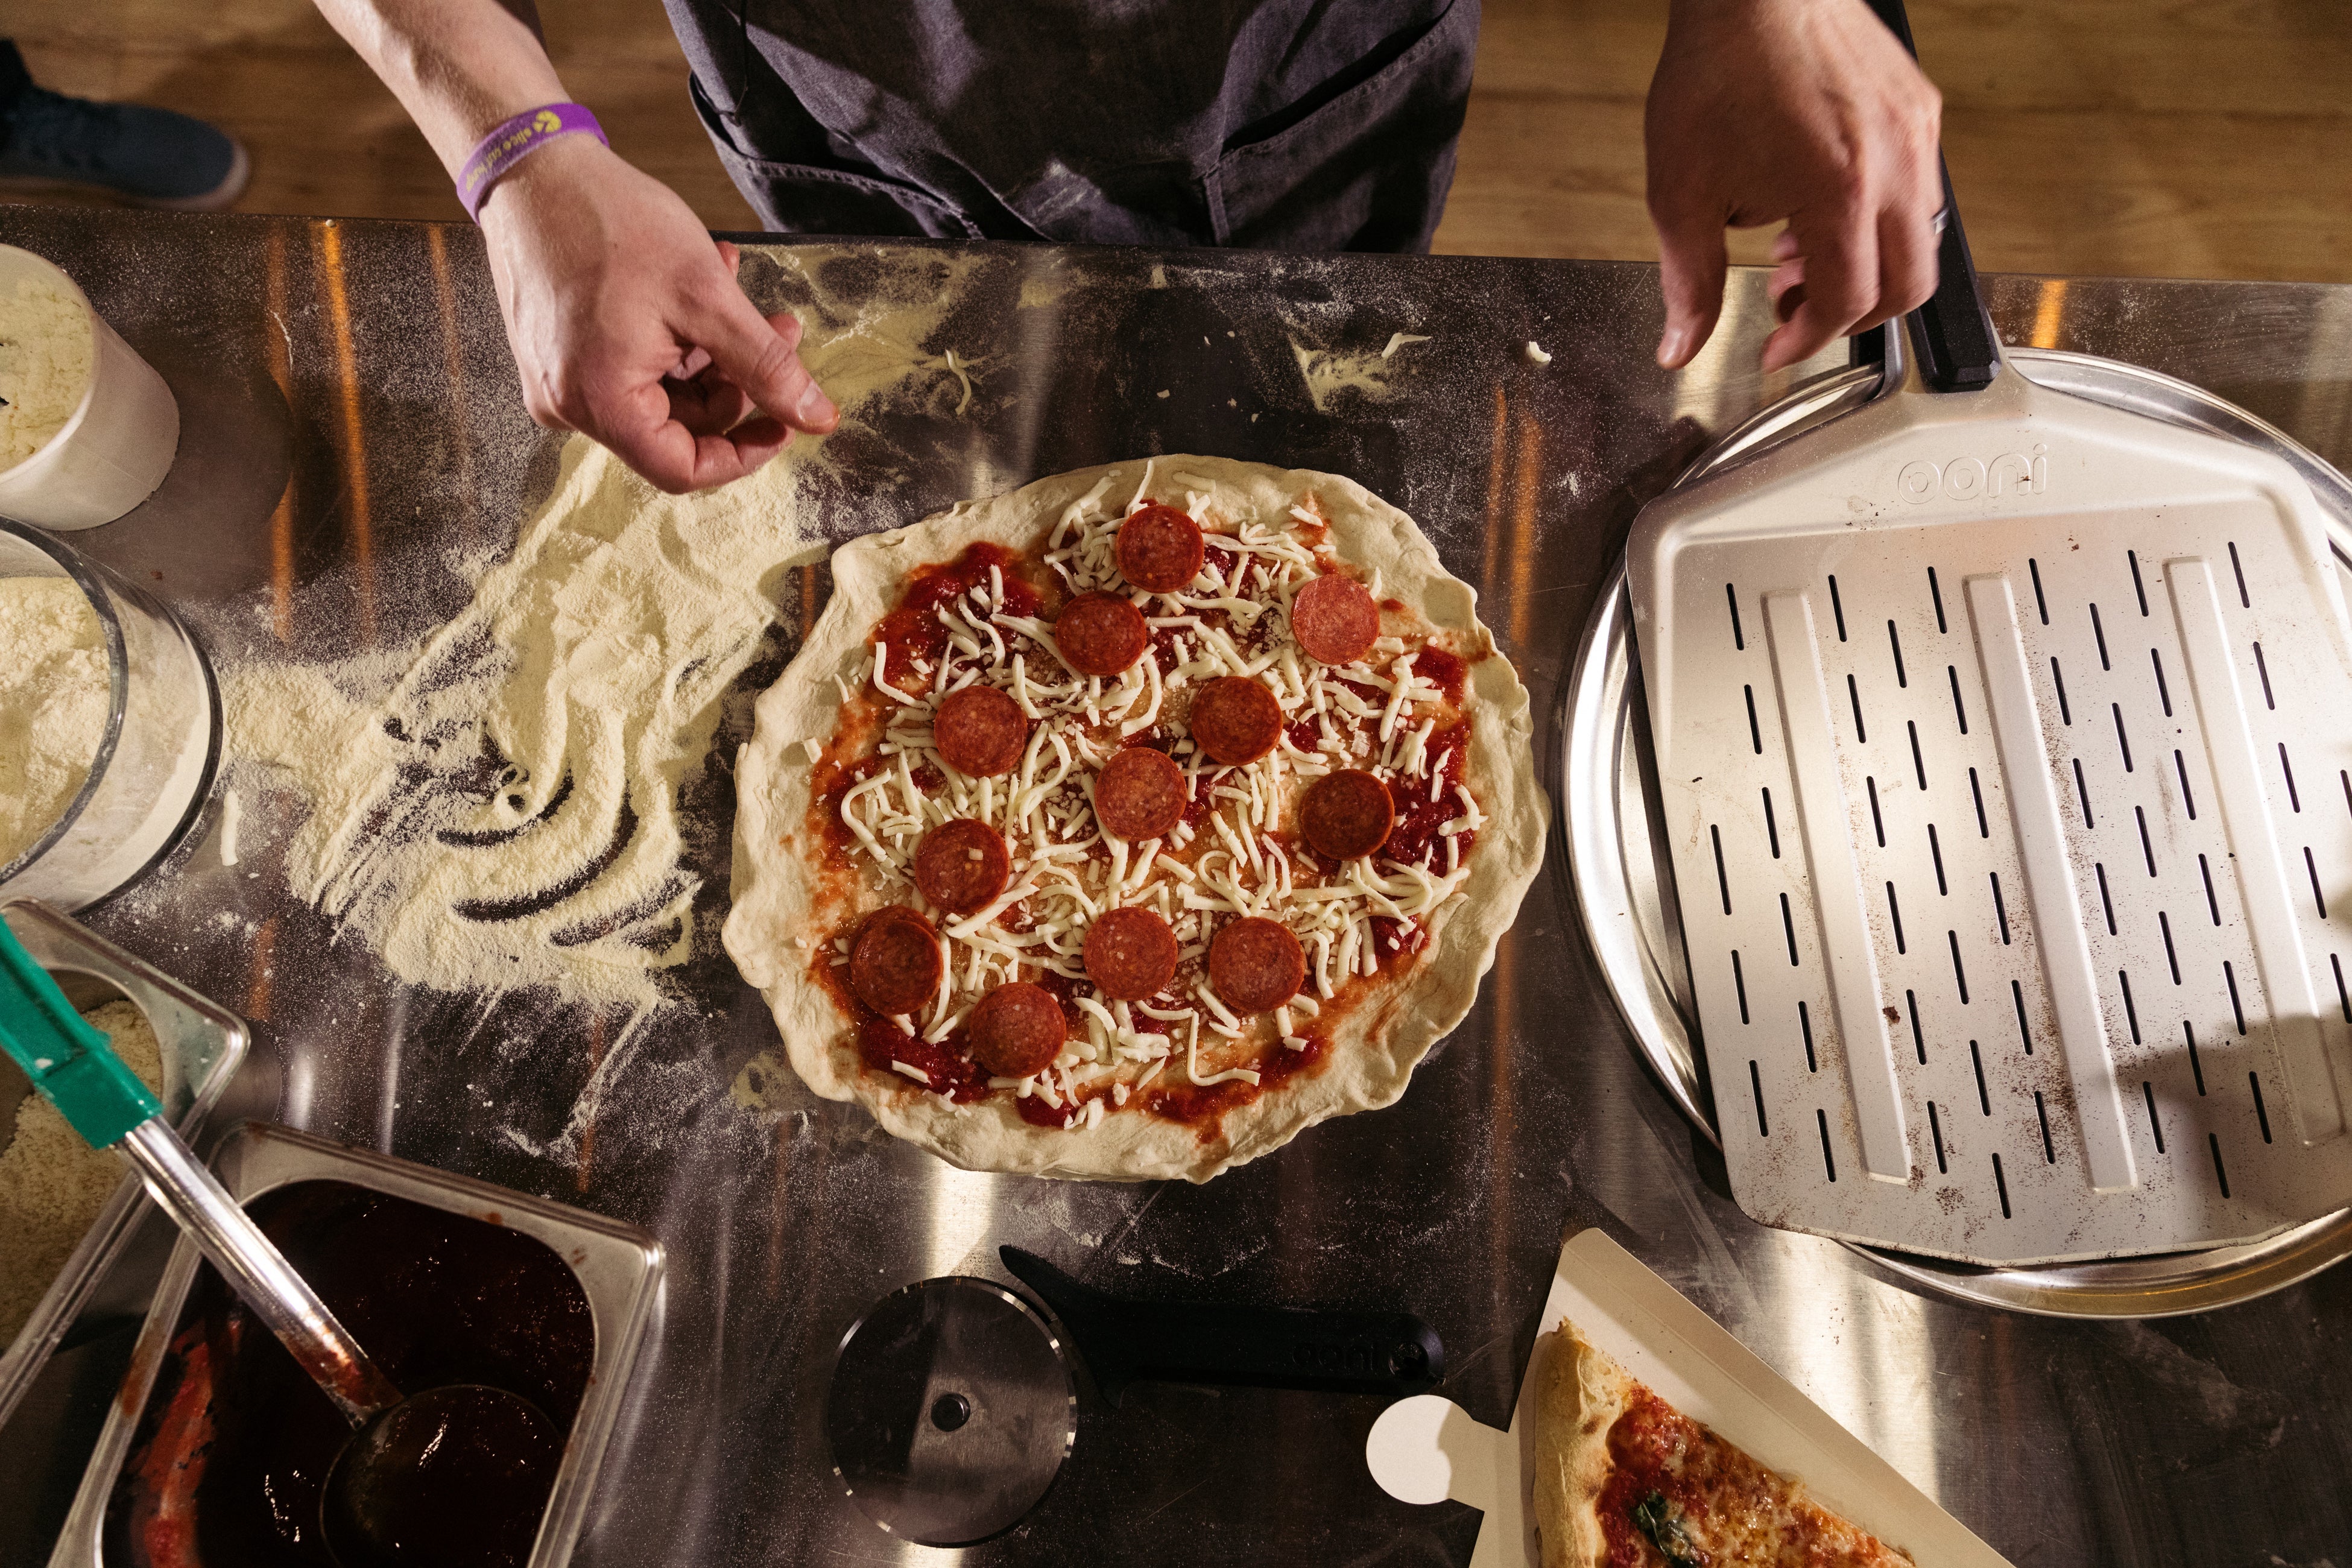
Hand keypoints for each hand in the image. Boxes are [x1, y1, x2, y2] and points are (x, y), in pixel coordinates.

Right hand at [477, 137, 837, 492]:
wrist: (532, 166)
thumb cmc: (608, 221)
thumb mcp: (707, 297)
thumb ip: (766, 366)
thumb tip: (816, 418)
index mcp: (599, 402)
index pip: (684, 470)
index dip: (744, 452)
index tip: (785, 419)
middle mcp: (570, 404)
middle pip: (676, 428)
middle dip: (736, 382)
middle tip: (778, 329)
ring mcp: (559, 379)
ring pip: (659, 393)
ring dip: (711, 352)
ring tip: (738, 287)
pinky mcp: (558, 353)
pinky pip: (631, 366)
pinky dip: (674, 338)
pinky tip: (702, 285)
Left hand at [1645, 0, 1943, 371]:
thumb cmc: (1719, 69)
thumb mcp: (1681, 192)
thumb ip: (1689, 281)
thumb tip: (1680, 345)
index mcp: (1839, 192)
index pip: (1847, 302)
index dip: (1806, 339)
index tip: (1776, 348)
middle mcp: (1894, 164)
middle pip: (1907, 285)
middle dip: (1849, 314)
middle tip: (1793, 306)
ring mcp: (1915, 133)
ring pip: (1919, 239)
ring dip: (1864, 266)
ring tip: (1797, 250)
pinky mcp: (1919, 108)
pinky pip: (1917, 188)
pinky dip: (1876, 219)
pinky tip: (1819, 203)